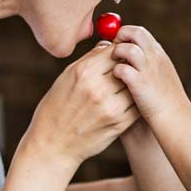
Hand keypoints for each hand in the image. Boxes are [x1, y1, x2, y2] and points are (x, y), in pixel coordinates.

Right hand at [26, 41, 138, 164]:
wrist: (53, 145)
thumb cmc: (56, 108)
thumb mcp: (65, 78)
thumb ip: (88, 60)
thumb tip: (109, 45)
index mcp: (83, 72)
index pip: (114, 50)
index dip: (119, 50)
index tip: (118, 54)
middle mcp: (98, 88)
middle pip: (127, 66)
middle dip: (128, 66)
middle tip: (126, 69)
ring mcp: (111, 107)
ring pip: (135, 85)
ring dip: (133, 84)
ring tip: (127, 86)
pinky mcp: (120, 124)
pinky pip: (137, 105)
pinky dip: (136, 101)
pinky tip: (127, 101)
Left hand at [110, 26, 187, 123]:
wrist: (175, 117)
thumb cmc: (164, 99)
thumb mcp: (159, 74)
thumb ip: (145, 63)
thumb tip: (125, 56)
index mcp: (158, 54)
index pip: (140, 32)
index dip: (126, 35)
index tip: (118, 44)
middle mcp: (154, 58)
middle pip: (135, 33)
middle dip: (121, 36)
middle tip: (113, 49)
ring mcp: (148, 70)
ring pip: (128, 48)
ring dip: (117, 53)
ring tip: (114, 64)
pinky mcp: (140, 84)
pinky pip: (122, 69)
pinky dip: (116, 71)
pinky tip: (116, 79)